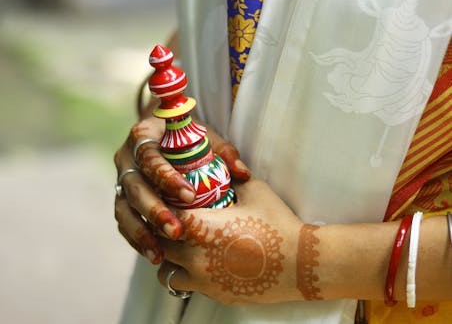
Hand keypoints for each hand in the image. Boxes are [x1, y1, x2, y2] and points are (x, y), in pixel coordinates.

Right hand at [113, 116, 250, 263]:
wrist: (168, 141)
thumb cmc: (190, 139)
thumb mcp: (206, 137)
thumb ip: (224, 152)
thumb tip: (243, 174)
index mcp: (144, 135)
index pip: (149, 156)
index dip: (165, 177)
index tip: (189, 196)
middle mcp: (126, 158)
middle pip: (134, 186)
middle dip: (154, 211)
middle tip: (176, 232)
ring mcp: (121, 181)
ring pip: (124, 208)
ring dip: (141, 232)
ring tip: (159, 253)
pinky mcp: (122, 201)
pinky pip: (124, 223)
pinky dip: (137, 240)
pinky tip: (154, 255)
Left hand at [157, 179, 303, 304]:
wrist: (301, 263)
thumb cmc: (278, 223)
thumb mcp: (253, 190)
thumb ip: (230, 177)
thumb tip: (220, 165)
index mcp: (200, 225)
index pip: (162, 214)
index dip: (161, 206)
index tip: (166, 201)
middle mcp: (194, 254)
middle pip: (158, 242)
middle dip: (162, 232)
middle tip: (172, 223)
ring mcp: (202, 278)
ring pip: (165, 270)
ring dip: (169, 258)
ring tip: (183, 247)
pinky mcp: (214, 294)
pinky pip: (185, 285)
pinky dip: (186, 275)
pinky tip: (201, 263)